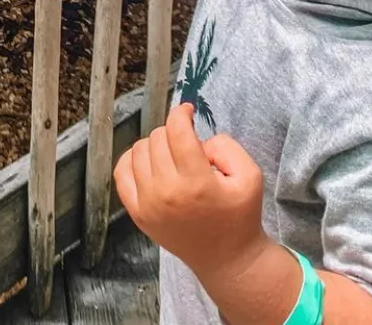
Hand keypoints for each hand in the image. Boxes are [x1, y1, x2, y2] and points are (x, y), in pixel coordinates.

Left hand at [114, 104, 271, 292]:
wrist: (227, 260)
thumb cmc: (239, 216)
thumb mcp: (250, 175)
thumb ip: (226, 146)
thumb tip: (196, 139)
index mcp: (196, 182)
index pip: (176, 130)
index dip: (181, 113)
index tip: (188, 112)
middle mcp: (167, 192)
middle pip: (158, 137)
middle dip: (174, 132)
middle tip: (189, 147)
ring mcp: (148, 205)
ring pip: (139, 149)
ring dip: (156, 145)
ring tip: (174, 157)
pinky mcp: (138, 214)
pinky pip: (121, 171)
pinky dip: (132, 159)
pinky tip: (150, 162)